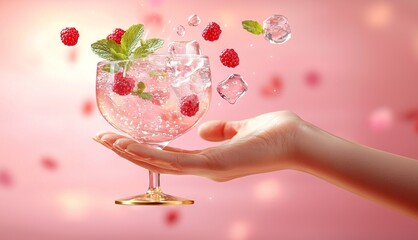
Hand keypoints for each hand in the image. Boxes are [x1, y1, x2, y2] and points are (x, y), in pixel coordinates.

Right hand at [93, 111, 302, 180]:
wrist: (297, 140)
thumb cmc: (274, 133)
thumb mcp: (242, 128)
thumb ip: (222, 131)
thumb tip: (203, 130)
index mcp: (211, 159)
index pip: (171, 156)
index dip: (146, 149)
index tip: (124, 139)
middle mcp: (205, 168)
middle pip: (159, 162)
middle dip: (130, 152)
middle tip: (103, 139)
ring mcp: (208, 169)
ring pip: (161, 163)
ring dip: (132, 153)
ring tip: (108, 141)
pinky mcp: (213, 165)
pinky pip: (175, 160)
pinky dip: (151, 154)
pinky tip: (131, 145)